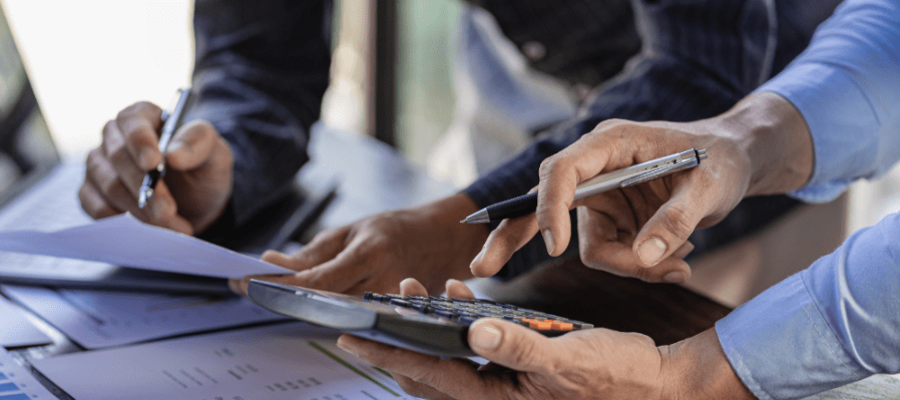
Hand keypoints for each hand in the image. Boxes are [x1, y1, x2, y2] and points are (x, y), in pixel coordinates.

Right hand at [79, 101, 233, 234]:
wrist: (196, 202)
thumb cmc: (202, 170)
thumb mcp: (215, 154)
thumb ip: (200, 144)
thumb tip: (174, 154)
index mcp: (143, 116)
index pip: (132, 121)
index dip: (141, 141)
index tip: (153, 162)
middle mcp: (114, 137)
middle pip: (119, 157)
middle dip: (145, 187)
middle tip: (168, 210)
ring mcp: (99, 165)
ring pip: (109, 186)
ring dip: (140, 210)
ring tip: (170, 225)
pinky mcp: (91, 193)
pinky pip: (96, 207)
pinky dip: (122, 222)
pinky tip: (147, 231)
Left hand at [230, 194, 489, 295]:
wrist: (444, 241)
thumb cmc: (396, 230)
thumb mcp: (352, 229)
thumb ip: (312, 253)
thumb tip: (271, 263)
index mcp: (371, 254)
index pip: (316, 280)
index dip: (278, 284)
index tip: (245, 281)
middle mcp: (381, 284)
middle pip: (320, 304)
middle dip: (279, 296)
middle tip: (245, 287)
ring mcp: (389, 306)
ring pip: (331, 317)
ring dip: (296, 306)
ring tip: (268, 292)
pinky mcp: (392, 319)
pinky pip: (349, 322)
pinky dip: (321, 312)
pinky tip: (302, 303)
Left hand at [335, 278, 753, 399]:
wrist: (652, 381)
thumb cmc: (615, 375)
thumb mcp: (566, 358)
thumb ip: (516, 346)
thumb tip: (470, 331)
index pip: (426, 375)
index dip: (387, 354)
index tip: (353, 337)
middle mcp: (491, 397)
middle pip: (427, 369)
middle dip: (400, 337)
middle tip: (381, 305)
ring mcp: (501, 386)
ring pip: (446, 358)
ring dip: (428, 326)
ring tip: (416, 290)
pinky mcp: (513, 370)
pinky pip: (472, 350)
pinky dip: (460, 322)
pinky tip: (460, 293)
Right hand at [470, 92, 813, 283]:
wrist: (735, 160)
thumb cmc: (722, 159)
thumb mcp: (709, 188)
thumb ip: (677, 221)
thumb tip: (647, 257)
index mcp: (610, 144)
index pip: (561, 171)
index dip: (550, 208)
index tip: (555, 248)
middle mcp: (596, 169)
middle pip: (541, 203)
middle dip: (513, 236)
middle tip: (481, 267)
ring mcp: (601, 196)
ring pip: (590, 246)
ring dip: (632, 266)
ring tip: (682, 261)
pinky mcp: (612, 218)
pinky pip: (612, 255)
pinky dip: (642, 266)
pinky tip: (681, 260)